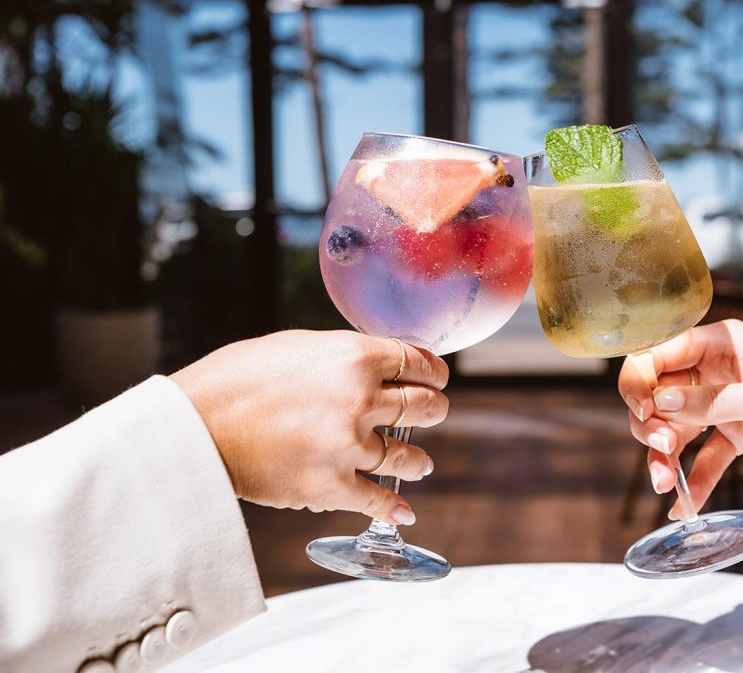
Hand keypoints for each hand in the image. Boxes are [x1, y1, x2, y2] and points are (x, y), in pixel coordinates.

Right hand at [171, 330, 448, 524]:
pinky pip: (378, 501)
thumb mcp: (298, 346)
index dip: (433, 372)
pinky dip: (394, 507)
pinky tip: (404, 509)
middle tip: (431, 413)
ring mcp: (349, 446)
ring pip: (408, 457)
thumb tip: (378, 365)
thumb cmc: (235, 379)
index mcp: (355, 356)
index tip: (436, 379)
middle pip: (424, 407)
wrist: (193, 427)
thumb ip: (345, 356)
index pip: (419, 362)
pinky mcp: (330, 486)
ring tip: (418, 463)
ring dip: (417, 460)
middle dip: (433, 409)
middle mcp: (360, 400)